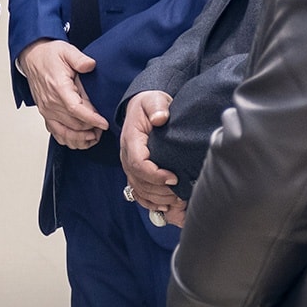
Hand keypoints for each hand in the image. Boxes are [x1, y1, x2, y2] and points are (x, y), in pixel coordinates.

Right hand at [17, 39, 107, 149]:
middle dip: (91, 129)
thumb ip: (80, 59)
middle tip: (104, 127)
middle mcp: (50, 102)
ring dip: (81, 137)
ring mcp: (46, 110)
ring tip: (95, 135)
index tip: (104, 123)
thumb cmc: (49, 55)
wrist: (32, 57)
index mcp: (58, 88)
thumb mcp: (66, 51)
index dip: (92, 119)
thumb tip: (91, 65)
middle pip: (73, 124)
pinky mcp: (45, 113)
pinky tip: (80, 138)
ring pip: (65, 132)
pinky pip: (56, 132)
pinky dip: (69, 139)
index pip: (76, 109)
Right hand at [120, 90, 182, 219]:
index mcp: (131, 140)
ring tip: (177, 200)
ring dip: (157, 199)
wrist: (143, 109)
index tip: (174, 177)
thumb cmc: (150, 105)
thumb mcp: (154, 100)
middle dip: (160, 190)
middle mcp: (127, 155)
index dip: (155, 175)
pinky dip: (150, 202)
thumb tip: (160, 118)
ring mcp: (129, 165)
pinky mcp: (134, 171)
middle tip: (180, 192)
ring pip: (138, 189)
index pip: (138, 163)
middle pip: (138, 180)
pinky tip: (165, 207)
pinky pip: (137, 192)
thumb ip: (157, 107)